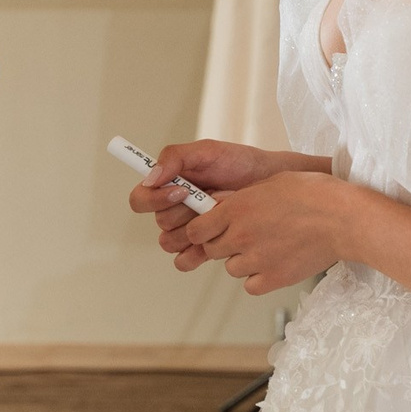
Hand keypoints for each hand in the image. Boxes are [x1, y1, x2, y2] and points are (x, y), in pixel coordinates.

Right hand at [131, 139, 295, 266]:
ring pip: (170, 242)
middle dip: (185, 213)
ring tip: (217, 219)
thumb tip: (152, 176)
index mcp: (167, 186)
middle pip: (160, 223)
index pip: (140, 200)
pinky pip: (183, 261)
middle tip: (209, 202)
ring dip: (192, 232)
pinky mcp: (203, 247)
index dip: (154, 199)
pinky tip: (212, 244)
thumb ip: (174, 157)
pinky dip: (194, 255)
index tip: (181, 190)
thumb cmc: (239, 163)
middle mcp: (173, 209)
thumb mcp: (206, 150)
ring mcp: (188, 230)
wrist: (270, 182)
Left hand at [169, 172, 352, 292]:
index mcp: (236, 209)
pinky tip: (272, 264)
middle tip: (242, 237)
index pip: (196, 230)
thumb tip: (222, 204)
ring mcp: (256, 260)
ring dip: (241, 261)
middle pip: (211, 250)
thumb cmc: (314, 194)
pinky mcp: (274, 278)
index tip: (208, 230)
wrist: (345, 219)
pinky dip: (258, 278)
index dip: (200, 231)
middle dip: (221, 244)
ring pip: (230, 268)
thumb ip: (242, 197)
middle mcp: (240, 236)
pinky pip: (251, 286)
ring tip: (265, 248)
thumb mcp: (272, 182)